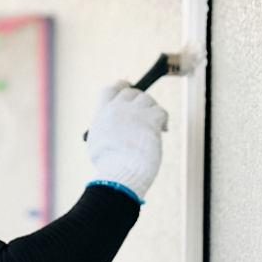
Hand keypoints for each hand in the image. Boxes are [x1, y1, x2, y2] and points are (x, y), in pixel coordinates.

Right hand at [87, 81, 168, 197]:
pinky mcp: (150, 119)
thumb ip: (105, 128)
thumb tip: (113, 125)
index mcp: (101, 114)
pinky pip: (161, 111)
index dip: (121, 87)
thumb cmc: (109, 166)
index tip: (128, 88)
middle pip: (131, 93)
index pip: (110, 90)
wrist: (119, 174)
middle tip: (145, 114)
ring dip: (151, 111)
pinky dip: (163, 120)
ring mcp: (134, 112)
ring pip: (147, 100)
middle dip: (139, 101)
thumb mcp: (97, 143)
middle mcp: (116, 108)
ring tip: (153, 127)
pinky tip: (162, 130)